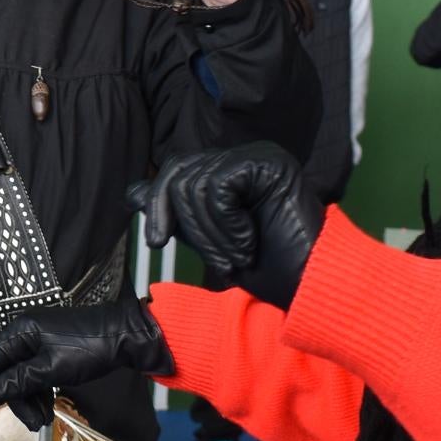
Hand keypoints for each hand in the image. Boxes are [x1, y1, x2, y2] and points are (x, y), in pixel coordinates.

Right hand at [0, 298, 174, 432]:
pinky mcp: (51, 353)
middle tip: (31, 424)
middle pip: (6, 374)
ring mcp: (38, 344)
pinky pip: (35, 377)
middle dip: (15, 402)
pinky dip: (39, 395)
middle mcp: (24, 335)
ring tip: (43, 422)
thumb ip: (17, 381)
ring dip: (30, 402)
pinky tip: (48, 411)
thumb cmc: (88, 349)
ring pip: (21, 379)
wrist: (125, 337)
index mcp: (19, 332)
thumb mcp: (51, 369)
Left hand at [130, 142, 324, 307]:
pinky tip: (250, 242)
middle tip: (215, 260)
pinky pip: (219, 185)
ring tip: (238, 255)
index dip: (158, 204)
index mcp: (229, 171)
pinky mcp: (270, 162)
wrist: (308, 285)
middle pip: (179, 173)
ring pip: (196, 183)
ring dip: (211, 233)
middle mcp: (243, 158)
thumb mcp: (207, 239)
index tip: (156, 241)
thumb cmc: (267, 268)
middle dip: (186, 223)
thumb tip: (132, 190)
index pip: (175, 171)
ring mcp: (258, 155)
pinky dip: (227, 223)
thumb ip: (176, 214)